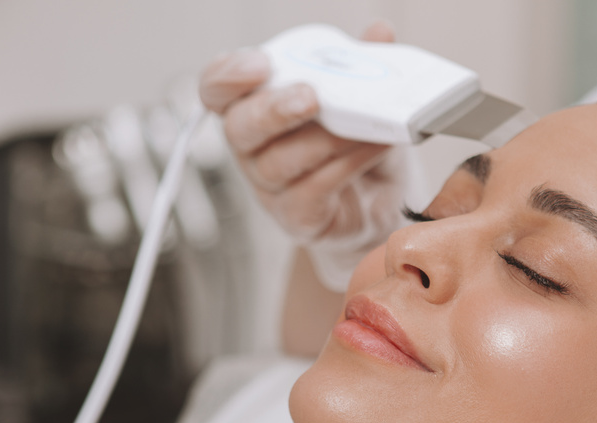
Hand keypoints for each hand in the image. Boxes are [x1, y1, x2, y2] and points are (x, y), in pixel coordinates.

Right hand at [199, 22, 406, 289]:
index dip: (228, 76)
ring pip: (280, 162)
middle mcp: (253, 148)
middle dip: (274, 110)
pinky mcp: (298, 217)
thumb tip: (379, 31)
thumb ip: (362, 63)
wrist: (379, 199)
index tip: (260, 64)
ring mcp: (271, 187)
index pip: (216, 89)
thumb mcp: (359, 97)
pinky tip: (373, 148)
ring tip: (363, 124)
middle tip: (311, 97)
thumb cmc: (355, 143)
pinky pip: (312, 191)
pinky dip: (346, 165)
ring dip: (324, 139)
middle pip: (240, 129)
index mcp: (253, 106)